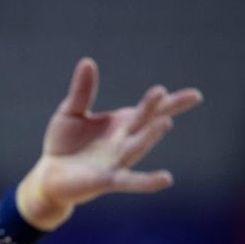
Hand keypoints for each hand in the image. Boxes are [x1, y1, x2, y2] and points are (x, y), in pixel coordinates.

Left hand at [16, 58, 202, 230]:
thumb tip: (87, 62)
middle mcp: (125, 142)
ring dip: (150, 136)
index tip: (196, 95)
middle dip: (154, 110)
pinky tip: (166, 179)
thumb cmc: (63, 145)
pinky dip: (147, 181)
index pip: (150, 110)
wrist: (48, 176)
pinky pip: (129, 181)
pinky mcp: (106, 181)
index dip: (172, 102)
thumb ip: (82, 91)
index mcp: (122, 124)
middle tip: (161, 93)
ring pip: (138, 147)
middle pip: (146, 124)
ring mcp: (117, 162)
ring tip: (165, 123)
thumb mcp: (70, 112)